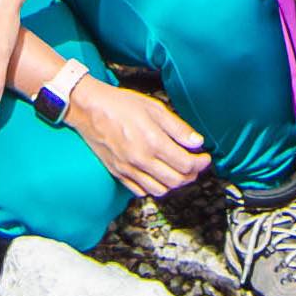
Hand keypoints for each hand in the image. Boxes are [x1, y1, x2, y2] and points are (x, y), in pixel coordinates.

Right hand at [69, 77, 211, 197]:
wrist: (90, 109)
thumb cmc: (121, 104)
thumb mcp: (154, 108)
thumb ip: (178, 127)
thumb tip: (197, 142)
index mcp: (153, 142)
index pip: (185, 164)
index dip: (200, 163)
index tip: (205, 157)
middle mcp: (141, 160)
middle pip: (176, 180)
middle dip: (191, 174)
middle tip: (196, 165)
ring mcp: (129, 170)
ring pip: (160, 190)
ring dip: (174, 183)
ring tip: (179, 171)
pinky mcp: (119, 174)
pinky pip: (141, 191)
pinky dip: (154, 187)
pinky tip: (158, 175)